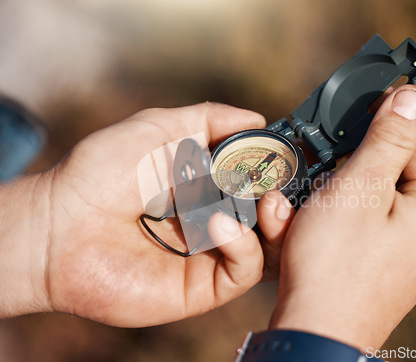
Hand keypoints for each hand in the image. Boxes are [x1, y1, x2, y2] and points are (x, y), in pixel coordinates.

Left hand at [0, 102, 293, 325]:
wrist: (62, 225)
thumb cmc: (104, 171)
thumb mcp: (160, 128)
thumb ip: (209, 120)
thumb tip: (256, 118)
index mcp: (208, 184)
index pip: (260, 181)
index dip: (279, 170)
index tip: (289, 156)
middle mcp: (215, 218)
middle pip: (271, 216)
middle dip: (286, 199)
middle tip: (285, 184)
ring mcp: (211, 253)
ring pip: (267, 247)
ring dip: (277, 224)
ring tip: (270, 203)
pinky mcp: (203, 286)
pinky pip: (244, 269)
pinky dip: (243, 245)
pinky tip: (221, 224)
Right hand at [268, 85, 415, 350]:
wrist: (312, 333)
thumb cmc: (333, 263)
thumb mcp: (359, 188)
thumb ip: (387, 140)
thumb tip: (413, 98)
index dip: (388, 115)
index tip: (361, 99)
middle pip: (388, 171)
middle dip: (345, 165)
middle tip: (316, 162)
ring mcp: (399, 251)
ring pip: (363, 199)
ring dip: (327, 193)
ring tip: (295, 207)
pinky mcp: (373, 263)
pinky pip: (351, 226)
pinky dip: (324, 219)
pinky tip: (296, 228)